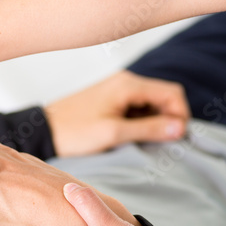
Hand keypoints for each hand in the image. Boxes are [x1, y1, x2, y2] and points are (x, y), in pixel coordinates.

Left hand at [45, 70, 189, 156]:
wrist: (45, 130)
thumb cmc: (74, 132)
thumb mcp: (113, 133)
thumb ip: (148, 129)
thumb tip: (180, 128)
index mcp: (128, 85)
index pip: (171, 93)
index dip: (180, 115)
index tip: (176, 138)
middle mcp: (125, 81)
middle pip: (163, 96)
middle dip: (168, 119)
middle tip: (161, 143)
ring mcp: (117, 89)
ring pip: (150, 102)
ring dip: (153, 121)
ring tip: (143, 142)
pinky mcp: (110, 98)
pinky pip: (135, 106)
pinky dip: (140, 120)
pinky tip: (131, 136)